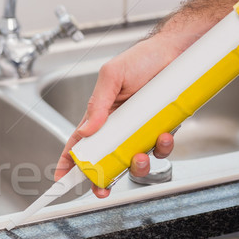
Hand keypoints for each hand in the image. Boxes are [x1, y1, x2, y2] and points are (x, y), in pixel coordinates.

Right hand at [55, 34, 181, 197]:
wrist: (177, 51)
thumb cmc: (142, 59)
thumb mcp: (112, 76)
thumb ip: (97, 104)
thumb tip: (86, 130)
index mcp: (100, 116)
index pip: (79, 143)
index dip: (68, 161)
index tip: (61, 178)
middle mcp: (119, 127)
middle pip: (105, 160)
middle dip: (102, 179)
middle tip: (102, 187)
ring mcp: (140, 130)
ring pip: (133, 160)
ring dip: (136, 166)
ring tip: (140, 155)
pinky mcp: (160, 129)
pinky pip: (159, 148)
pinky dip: (161, 147)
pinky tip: (163, 135)